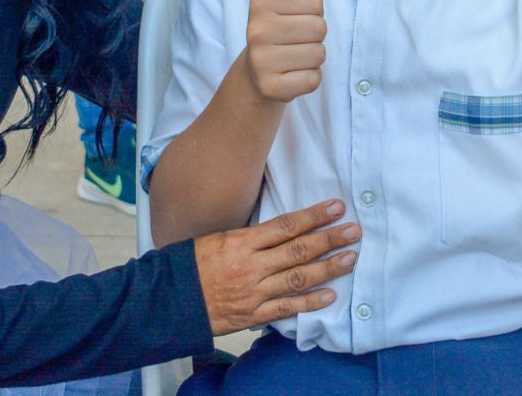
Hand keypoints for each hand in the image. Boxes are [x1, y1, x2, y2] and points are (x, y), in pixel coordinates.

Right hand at [194, 198, 360, 334]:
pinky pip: (286, 308)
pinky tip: (330, 295)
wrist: (167, 301)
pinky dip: (309, 303)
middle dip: (329, 239)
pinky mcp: (252, 315)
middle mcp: (251, 266)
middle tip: (354, 231)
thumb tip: (280, 229)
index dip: (314, 216)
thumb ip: (250, 237)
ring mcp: (253, 292)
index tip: (337, 207)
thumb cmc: (190, 265)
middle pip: (298, 250)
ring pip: (297, 278)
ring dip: (327, 268)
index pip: (286, 225)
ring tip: (350, 259)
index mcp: (241, 242)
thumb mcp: (218, 239)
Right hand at [245, 0, 326, 101]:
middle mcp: (255, 30)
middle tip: (297, 40)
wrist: (258, 73)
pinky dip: (310, 78)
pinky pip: (313, 79)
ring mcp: (261, 61)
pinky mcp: (271, 87)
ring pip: (318, 54)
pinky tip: (293, 75)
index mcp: (260, 3)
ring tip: (294, 57)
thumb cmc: (280, 27)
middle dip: (316, 35)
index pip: (316, 2)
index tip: (296, 18)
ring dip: (314, 57)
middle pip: (319, 28)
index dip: (314, 11)